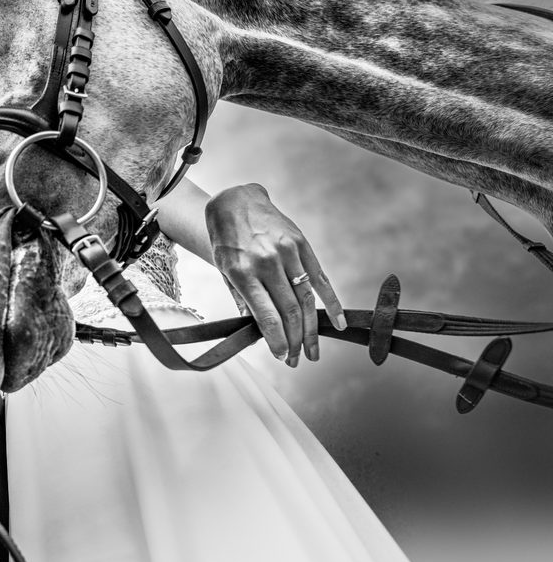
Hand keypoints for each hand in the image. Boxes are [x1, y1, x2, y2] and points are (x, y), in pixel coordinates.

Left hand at [204, 184, 345, 365]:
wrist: (235, 201)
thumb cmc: (226, 239)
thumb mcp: (224, 270)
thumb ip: (242, 299)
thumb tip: (257, 331)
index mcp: (243, 271)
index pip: (266, 315)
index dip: (277, 340)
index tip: (282, 357)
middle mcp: (267, 262)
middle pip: (288, 311)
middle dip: (294, 341)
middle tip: (297, 360)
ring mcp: (287, 252)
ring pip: (305, 299)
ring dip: (310, 329)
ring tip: (312, 351)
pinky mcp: (302, 244)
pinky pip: (320, 277)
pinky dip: (330, 302)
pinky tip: (337, 323)